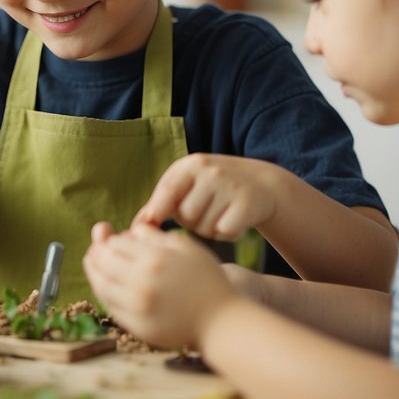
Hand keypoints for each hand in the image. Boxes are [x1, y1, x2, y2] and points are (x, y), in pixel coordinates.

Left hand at [84, 223, 235, 348]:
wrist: (220, 321)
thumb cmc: (206, 280)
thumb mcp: (186, 248)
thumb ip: (156, 237)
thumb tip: (129, 231)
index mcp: (154, 260)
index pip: (115, 244)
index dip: (110, 239)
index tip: (112, 238)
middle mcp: (142, 284)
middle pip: (102, 263)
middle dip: (96, 252)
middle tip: (95, 249)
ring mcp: (138, 308)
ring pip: (101, 285)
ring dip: (94, 272)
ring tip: (94, 264)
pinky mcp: (137, 327)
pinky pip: (111, 306)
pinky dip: (104, 293)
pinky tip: (107, 285)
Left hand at [135, 153, 289, 239]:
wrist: (262, 183)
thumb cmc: (214, 187)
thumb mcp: (188, 182)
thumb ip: (161, 201)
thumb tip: (137, 225)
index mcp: (191, 165)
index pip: (166, 193)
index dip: (156, 213)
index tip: (148, 229)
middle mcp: (210, 172)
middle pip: (185, 217)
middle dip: (191, 222)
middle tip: (204, 212)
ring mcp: (230, 186)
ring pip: (204, 228)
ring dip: (209, 229)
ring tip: (220, 214)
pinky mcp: (247, 204)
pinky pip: (224, 232)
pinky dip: (226, 233)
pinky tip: (233, 221)